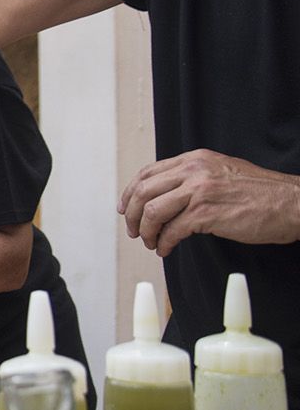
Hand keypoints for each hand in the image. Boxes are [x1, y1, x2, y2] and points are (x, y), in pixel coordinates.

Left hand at [119, 149, 299, 257]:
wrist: (292, 203)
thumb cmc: (261, 193)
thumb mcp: (222, 172)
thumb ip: (193, 178)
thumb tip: (165, 195)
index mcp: (195, 159)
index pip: (147, 173)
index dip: (130, 193)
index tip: (126, 209)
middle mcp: (194, 171)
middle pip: (143, 192)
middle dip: (133, 216)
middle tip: (135, 231)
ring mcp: (200, 191)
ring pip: (152, 212)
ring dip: (147, 232)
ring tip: (152, 243)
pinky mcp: (206, 213)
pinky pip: (171, 231)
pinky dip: (163, 244)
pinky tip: (166, 249)